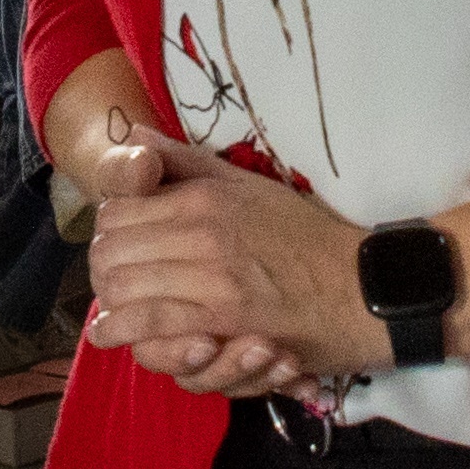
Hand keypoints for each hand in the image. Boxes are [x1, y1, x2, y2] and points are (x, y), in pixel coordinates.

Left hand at [78, 118, 374, 397]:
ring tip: (111, 317)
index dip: (106, 235)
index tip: (117, 251)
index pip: (118, 211)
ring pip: (124, 288)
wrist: (367, 286)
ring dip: (111, 306)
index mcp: (206, 196)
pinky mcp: (223, 320)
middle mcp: (202, 230)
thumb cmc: (309, 238)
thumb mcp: (248, 185)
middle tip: (111, 287)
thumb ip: (187, 162)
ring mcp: (211, 276)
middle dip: (102, 273)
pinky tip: (114, 335)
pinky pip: (153, 324)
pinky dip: (126, 332)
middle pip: (111, 251)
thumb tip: (135, 133)